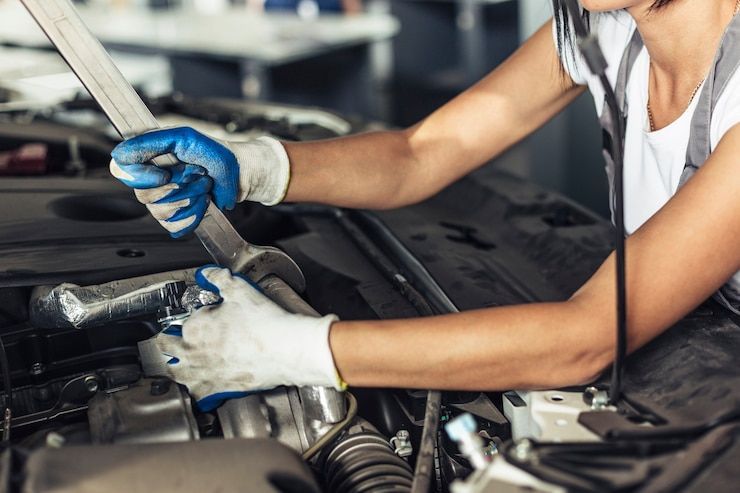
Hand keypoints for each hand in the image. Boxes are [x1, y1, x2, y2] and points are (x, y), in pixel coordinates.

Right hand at [110, 127, 289, 236]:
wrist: (237, 174)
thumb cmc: (212, 153)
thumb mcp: (182, 137)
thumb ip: (150, 142)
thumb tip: (120, 153)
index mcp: (147, 159)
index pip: (121, 170)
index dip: (139, 177)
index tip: (164, 174)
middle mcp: (150, 182)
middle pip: (143, 195)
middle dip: (178, 184)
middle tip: (197, 172)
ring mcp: (162, 203)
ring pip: (160, 211)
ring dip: (190, 196)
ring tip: (204, 184)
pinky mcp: (176, 219)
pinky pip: (174, 225)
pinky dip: (194, 213)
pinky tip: (203, 201)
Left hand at [156, 266, 342, 410]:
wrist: (286, 350)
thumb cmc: (265, 322)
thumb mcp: (239, 290)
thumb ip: (218, 278)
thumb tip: (208, 274)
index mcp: (195, 327)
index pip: (182, 321)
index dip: (194, 316)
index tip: (205, 315)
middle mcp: (193, 353)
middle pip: (167, 349)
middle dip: (169, 342)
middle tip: (173, 339)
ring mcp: (204, 373)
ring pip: (177, 374)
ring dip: (176, 368)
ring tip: (179, 365)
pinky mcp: (219, 389)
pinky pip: (197, 395)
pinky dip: (196, 391)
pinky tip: (200, 389)